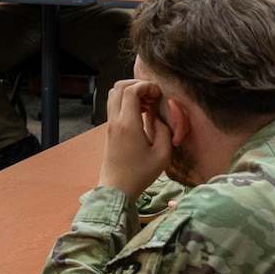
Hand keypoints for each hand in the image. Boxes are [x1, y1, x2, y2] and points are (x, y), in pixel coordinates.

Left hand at [97, 79, 173, 198]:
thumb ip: (164, 131)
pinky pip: (114, 106)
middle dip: (137, 85)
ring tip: (148, 105)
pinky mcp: (109, 130)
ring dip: (131, 93)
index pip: (131, 91)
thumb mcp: (162, 155)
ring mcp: (110, 125)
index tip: (159, 94)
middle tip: (153, 96)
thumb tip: (159, 118)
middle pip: (118, 87)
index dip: (147, 86)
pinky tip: (142, 114)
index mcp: (128, 124)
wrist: (117, 188)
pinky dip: (127, 103)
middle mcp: (115, 121)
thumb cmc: (140, 174)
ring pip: (114, 95)